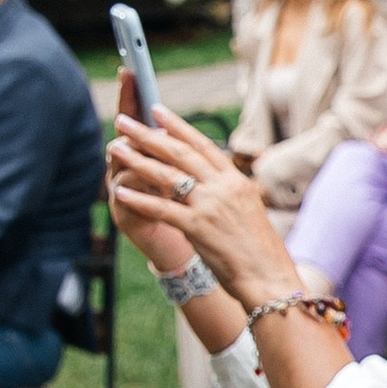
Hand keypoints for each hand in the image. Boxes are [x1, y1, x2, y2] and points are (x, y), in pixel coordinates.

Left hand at [107, 106, 289, 306]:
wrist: (270, 277)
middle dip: (148, 135)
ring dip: (137, 160)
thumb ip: (227, 192)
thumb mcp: (248, 209)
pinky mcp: (199, 228)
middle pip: (180, 153)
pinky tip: (120, 193)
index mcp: (236, 180)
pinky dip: (139, 200)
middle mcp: (224, 187)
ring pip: (167, 176)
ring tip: (116, 148)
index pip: (202, 145)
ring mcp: (211, 206)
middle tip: (124, 121)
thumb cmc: (260, 250)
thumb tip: (206, 179)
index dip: (177, 126)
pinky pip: (162, 209)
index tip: (156, 110)